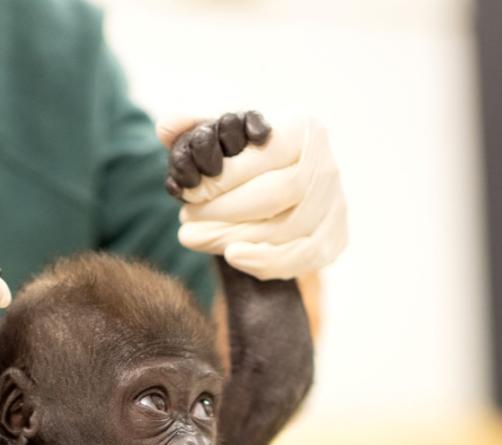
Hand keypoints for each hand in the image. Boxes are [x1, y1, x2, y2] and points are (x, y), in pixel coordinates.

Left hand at [157, 111, 347, 280]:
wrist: (275, 191)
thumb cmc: (243, 161)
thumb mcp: (220, 136)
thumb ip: (193, 125)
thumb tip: (165, 125)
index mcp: (303, 127)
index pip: (265, 154)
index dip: (225, 177)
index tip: (190, 191)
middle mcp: (326, 164)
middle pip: (276, 194)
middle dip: (224, 210)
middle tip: (186, 218)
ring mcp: (335, 204)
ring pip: (286, 230)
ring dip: (234, 237)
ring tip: (195, 237)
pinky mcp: (336, 238)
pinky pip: (301, 258)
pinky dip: (265, 262)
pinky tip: (232, 256)